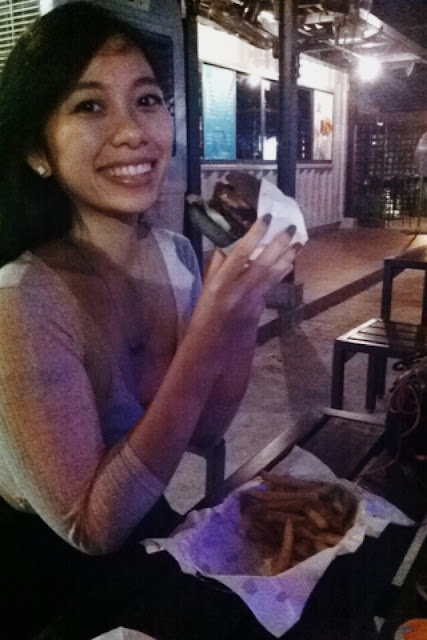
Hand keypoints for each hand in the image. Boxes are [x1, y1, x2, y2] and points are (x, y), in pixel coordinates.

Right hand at [193, 215, 297, 339]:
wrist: (210, 352)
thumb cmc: (202, 320)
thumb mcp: (204, 291)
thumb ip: (216, 269)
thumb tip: (227, 247)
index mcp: (220, 283)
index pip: (242, 253)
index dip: (256, 234)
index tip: (267, 217)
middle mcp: (240, 290)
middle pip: (265, 262)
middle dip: (280, 244)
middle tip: (293, 228)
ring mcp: (253, 301)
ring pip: (274, 275)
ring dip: (288, 257)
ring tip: (299, 243)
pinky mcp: (260, 309)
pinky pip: (272, 285)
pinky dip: (280, 272)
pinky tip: (288, 263)